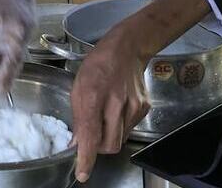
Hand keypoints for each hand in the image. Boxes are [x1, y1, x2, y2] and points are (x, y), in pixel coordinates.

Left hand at [70, 29, 150, 182]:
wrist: (127, 49)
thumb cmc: (97, 65)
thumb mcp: (78, 86)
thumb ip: (78, 117)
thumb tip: (77, 143)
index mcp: (93, 95)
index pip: (91, 134)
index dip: (86, 157)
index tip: (82, 173)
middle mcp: (115, 103)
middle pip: (109, 145)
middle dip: (98, 148)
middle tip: (92, 136)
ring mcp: (133, 106)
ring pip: (119, 139)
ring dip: (109, 136)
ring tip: (104, 115)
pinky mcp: (144, 108)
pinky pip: (129, 129)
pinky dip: (119, 126)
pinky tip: (116, 108)